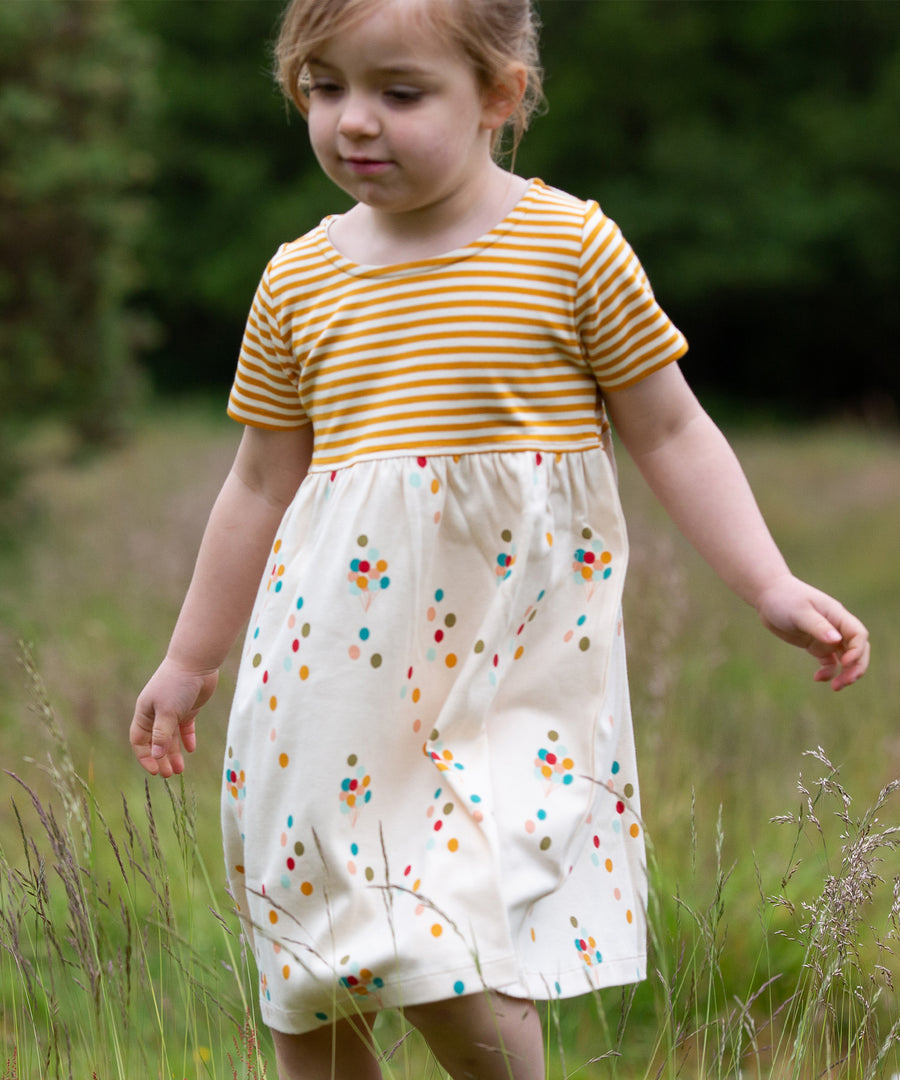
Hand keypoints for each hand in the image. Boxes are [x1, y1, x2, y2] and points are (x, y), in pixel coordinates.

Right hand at [130, 659, 218, 776]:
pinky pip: (185, 727)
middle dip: (161, 759)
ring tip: (180, 770)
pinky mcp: (188, 708)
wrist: (196, 662)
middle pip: (156, 742)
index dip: (145, 757)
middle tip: (170, 775)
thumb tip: (156, 756)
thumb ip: (161, 734)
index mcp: (145, 713)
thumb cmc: (177, 685)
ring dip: (174, 753)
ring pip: (171, 737)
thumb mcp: (167, 711)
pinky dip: (187, 738)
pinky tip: (191, 749)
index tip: (155, 771)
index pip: (139, 740)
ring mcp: (173, 710)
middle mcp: (156, 713)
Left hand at [755, 575, 869, 690]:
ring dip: (845, 673)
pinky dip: (828, 672)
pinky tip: (817, 678)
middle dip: (856, 667)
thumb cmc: (784, 598)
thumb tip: (836, 640)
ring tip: (835, 687)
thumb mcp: (799, 612)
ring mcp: (827, 637)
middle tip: (845, 682)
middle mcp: (836, 627)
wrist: (768, 596)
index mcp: (837, 615)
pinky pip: (829, 662)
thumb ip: (818, 626)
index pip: (858, 634)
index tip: (845, 662)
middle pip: (858, 649)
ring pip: (846, 659)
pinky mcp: (816, 645)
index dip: (857, 650)